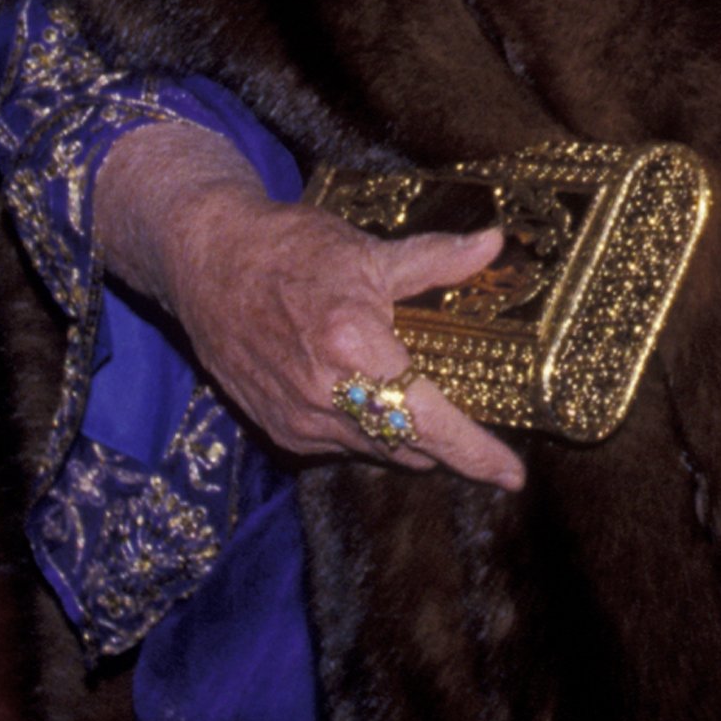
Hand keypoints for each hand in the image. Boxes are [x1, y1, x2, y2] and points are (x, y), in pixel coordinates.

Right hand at [96, 120, 525, 488]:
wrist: (208, 262)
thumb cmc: (289, 250)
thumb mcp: (368, 251)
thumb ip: (436, 258)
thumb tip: (493, 244)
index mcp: (354, 350)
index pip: (428, 422)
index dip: (474, 453)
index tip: (512, 476)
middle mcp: (325, 398)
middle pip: (407, 446)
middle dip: (448, 448)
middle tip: (485, 438)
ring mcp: (297, 419)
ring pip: (374, 449)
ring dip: (409, 441)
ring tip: (437, 418)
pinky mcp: (278, 426)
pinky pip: (341, 444)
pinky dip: (370, 432)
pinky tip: (381, 406)